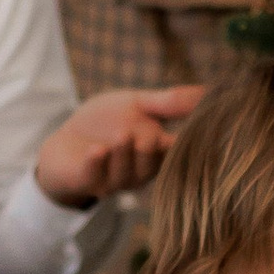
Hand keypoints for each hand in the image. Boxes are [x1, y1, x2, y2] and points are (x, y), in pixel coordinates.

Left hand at [33, 82, 204, 206]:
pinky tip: (96, 149)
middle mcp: (141, 170)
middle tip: (145, 134)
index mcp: (158, 151)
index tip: (197, 132)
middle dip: (150, 149)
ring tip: (122, 134)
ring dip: (124, 153)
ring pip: (127, 173)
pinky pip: (95, 176)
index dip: (190, 143)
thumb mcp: (137, 104)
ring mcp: (115, 180)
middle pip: (154, 165)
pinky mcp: (88, 182)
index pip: (182, 150)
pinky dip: (96, 163)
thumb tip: (209, 90)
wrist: (64, 140)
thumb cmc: (104, 122)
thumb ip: (169, 101)